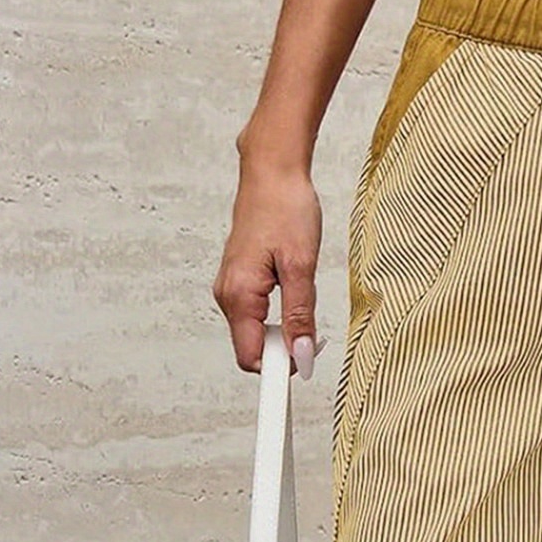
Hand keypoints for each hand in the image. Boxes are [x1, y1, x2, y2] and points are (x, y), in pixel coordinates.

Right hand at [212, 155, 327, 374]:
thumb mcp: (301, 266)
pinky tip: (294, 294)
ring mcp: (230, 287)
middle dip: (284, 350)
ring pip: (255, 332)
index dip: (278, 370)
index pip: (251, 359)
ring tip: (305, 301)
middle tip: (314, 332)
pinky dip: (276, 316)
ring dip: (282, 331)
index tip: (303, 369)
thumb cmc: (286, 209)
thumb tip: (301, 356)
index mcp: (239, 295)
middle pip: (253, 349)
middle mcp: (227, 295)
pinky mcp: (239, 280)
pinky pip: (255, 314)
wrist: (272, 171)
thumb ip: (299, 316)